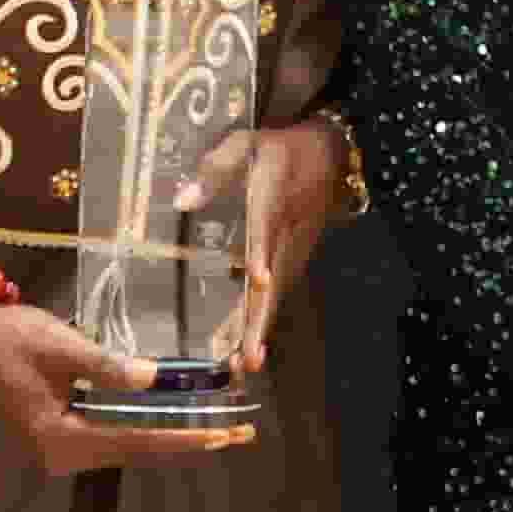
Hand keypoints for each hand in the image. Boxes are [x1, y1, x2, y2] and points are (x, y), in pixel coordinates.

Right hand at [0, 296, 251, 475]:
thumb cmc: (12, 338)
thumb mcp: (62, 347)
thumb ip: (107, 367)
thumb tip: (153, 380)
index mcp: (59, 438)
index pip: (132, 441)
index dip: (180, 438)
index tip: (220, 438)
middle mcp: (59, 456)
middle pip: (133, 452)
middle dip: (184, 443)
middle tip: (236, 435)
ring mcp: (56, 451)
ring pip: (124, 448)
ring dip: (167, 440)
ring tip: (217, 434)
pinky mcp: (57, 438)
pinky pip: (109, 439)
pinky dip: (142, 432)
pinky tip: (175, 427)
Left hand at [184, 115, 354, 374]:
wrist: (330, 156)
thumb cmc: (279, 150)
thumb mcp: (247, 144)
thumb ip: (215, 169)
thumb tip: (182, 202)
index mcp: (273, 201)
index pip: (267, 231)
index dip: (262, 257)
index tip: (259, 281)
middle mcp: (285, 235)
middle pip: (272, 283)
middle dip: (259, 320)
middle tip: (247, 358)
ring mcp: (291, 252)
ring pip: (274, 296)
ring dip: (258, 330)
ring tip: (242, 366)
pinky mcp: (291, 261)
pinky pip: (274, 295)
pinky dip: (260, 322)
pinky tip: (243, 348)